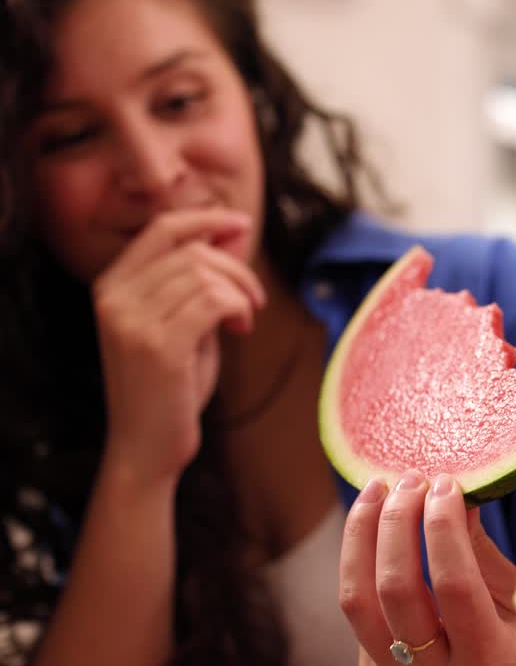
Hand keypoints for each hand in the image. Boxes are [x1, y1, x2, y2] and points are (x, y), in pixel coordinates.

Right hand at [94, 209, 265, 483]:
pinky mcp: (158, 347)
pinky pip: (213, 301)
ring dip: (240, 292)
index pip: (162, 228)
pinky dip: (238, 308)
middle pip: (192, 251)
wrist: (146, 446)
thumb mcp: (184, 320)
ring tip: (243, 320)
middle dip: (236, 269)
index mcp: (112, 285)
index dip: (207, 219)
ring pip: (206, 275)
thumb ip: (200, 278)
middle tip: (253, 300)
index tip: (242, 224)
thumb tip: (232, 230)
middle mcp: (114, 298)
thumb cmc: (170, 383)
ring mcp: (131, 322)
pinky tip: (240, 329)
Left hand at [339, 472, 515, 665]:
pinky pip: (355, 604)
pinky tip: (374, 521)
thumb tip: (453, 494)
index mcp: (488, 660)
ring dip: (362, 534)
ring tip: (379, 488)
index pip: (454, 584)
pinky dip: (359, 555)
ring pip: (357, 599)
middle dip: (399, 521)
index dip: (444, 527)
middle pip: (396, 589)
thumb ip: (480, 550)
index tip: (446, 484)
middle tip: (412, 479)